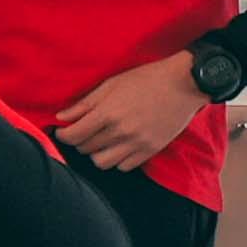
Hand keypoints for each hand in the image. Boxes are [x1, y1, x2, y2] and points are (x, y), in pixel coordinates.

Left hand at [55, 47, 208, 172]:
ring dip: (97, 153)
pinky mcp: (151, 150)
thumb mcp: (111, 84)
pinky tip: (119, 147)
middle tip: (84, 131)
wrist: (186, 83)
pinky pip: (124, 167)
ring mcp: (137, 143)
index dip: (62, 134)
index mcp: (108, 113)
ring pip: (102, 163)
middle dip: (79, 141)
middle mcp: (121, 131)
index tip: (63, 130)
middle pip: (85, 149)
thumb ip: (85, 103)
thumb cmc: (147, 79)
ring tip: (101, 141)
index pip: (72, 136)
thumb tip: (60, 118)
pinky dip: (117, 160)